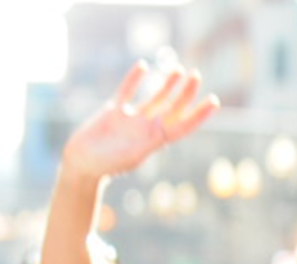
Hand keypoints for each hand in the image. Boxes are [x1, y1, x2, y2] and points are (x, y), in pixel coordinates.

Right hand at [61, 62, 218, 182]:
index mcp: (155, 141)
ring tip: (179, 69)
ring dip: (167, 84)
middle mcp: (147, 128)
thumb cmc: (108, 164)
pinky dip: (134, 79)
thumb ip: (147, 142)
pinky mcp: (114, 111)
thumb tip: (161, 133)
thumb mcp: (133, 154)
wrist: (82, 163)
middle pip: (172, 108)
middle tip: (197, 75)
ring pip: (154, 98)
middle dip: (185, 93)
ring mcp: (131, 119)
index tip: (214, 101)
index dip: (198, 114)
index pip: (183, 125)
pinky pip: (127, 91)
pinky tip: (144, 66)